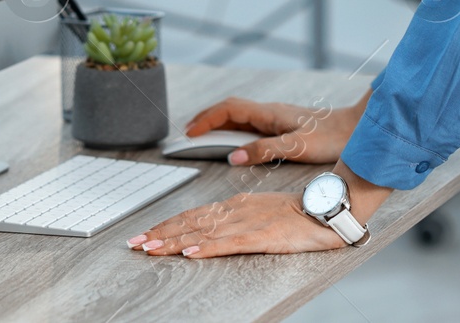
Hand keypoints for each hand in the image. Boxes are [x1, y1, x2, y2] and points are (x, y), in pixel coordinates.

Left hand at [126, 191, 346, 257]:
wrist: (325, 209)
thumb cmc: (296, 214)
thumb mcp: (260, 213)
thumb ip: (236, 220)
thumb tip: (210, 232)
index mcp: (234, 205)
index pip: (192, 215)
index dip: (166, 225)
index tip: (145, 235)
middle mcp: (235, 211)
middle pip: (190, 222)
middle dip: (160, 234)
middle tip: (134, 244)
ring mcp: (247, 223)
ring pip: (202, 233)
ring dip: (173, 242)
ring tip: (150, 249)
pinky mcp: (261, 237)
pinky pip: (228, 244)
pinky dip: (206, 248)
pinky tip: (189, 253)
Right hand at [182, 93, 361, 167]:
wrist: (357, 129)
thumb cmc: (331, 136)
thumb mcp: (297, 146)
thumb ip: (264, 150)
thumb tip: (232, 157)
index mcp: (269, 113)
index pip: (228, 109)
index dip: (206, 119)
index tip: (189, 133)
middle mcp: (270, 112)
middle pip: (229, 110)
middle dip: (206, 119)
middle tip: (187, 134)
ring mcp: (276, 118)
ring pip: (239, 117)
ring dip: (218, 125)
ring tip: (202, 138)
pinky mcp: (283, 126)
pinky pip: (250, 125)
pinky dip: (233, 131)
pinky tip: (233, 142)